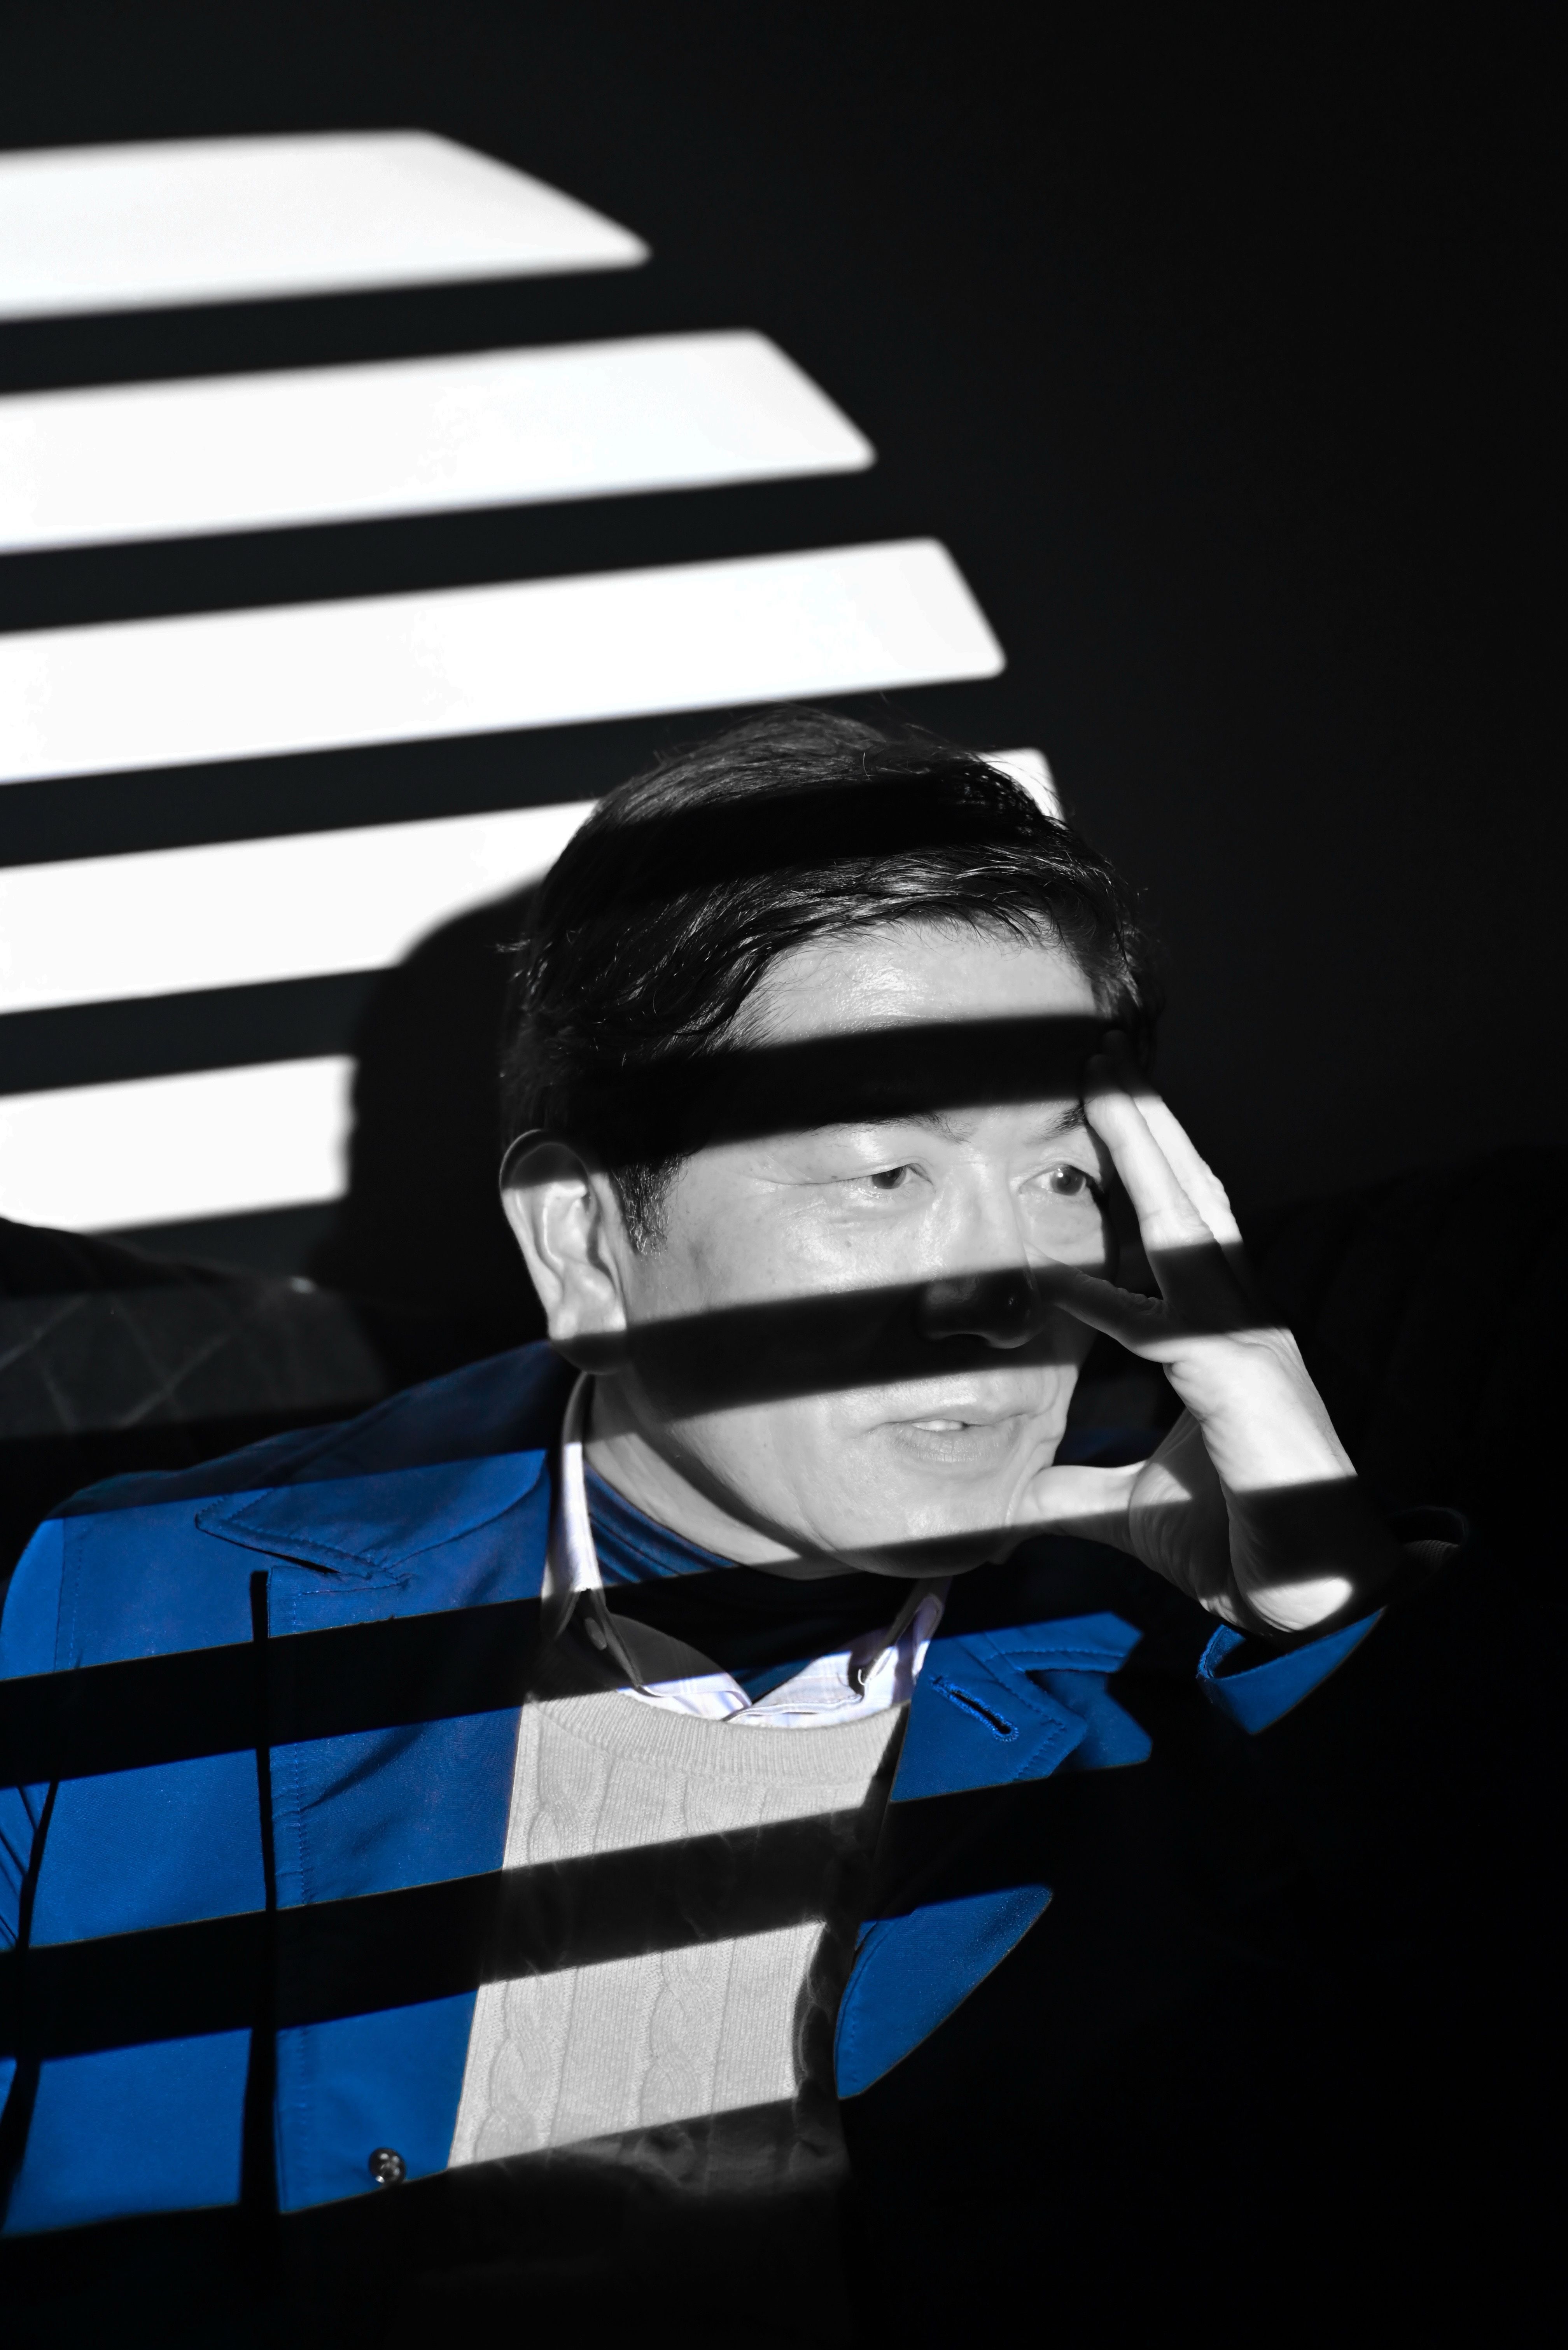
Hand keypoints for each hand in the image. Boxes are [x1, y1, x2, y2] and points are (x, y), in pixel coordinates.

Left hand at [1015, 1037, 1403, 1639]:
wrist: (1310, 1605)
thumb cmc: (1239, 1549)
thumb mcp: (1130, 1513)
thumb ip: (1073, 1492)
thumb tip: (1011, 1497)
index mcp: (1218, 1338)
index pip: (1174, 1235)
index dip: (1138, 1175)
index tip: (1096, 1116)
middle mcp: (1236, 1323)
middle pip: (1187, 1197)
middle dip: (1146, 1123)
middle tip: (1101, 1051)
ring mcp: (1243, 1346)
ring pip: (1188, 1225)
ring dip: (1145, 1151)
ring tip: (1105, 1082)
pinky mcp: (1236, 1387)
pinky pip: (1158, 1330)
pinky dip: (1100, 1299)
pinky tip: (1045, 1276)